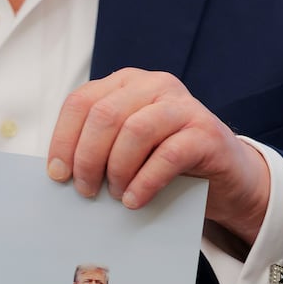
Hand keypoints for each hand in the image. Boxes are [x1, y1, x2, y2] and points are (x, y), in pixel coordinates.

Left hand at [48, 68, 269, 245]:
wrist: (225, 174)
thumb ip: (99, 146)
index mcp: (126, 83)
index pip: (82, 102)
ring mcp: (183, 105)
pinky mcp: (206, 132)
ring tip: (114, 195)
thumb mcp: (127, 145)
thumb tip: (61, 172)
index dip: (64, 139)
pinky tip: (134, 200)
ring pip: (135, 131)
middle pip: (105, 115)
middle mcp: (154, 86)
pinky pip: (168, 155)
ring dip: (117, 169)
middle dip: (87, 158)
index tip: (58, 174)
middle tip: (85, 191)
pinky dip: (145, 181)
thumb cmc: (165, 161)